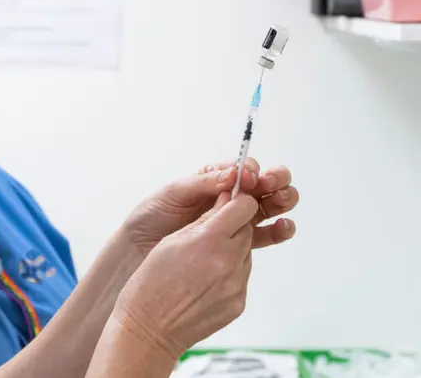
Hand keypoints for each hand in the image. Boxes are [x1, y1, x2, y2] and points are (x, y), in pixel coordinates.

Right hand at [111, 193, 257, 360]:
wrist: (149, 329)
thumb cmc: (150, 284)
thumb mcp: (170, 241)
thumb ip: (202, 222)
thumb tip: (224, 203)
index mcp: (209, 240)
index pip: (243, 207)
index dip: (237, 201)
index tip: (229, 202)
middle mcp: (228, 262)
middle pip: (247, 229)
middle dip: (233, 226)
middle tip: (210, 232)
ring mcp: (236, 285)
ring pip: (246, 253)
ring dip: (231, 250)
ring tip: (203, 260)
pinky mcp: (238, 303)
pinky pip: (241, 277)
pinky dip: (229, 273)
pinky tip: (205, 280)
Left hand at [123, 159, 298, 256]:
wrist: (137, 251)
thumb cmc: (150, 217)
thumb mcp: (173, 193)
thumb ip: (203, 183)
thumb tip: (233, 173)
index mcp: (212, 179)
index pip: (242, 168)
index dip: (251, 170)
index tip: (250, 177)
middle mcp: (228, 197)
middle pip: (264, 184)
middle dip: (275, 180)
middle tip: (270, 186)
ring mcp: (236, 220)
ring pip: (270, 206)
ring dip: (282, 201)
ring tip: (280, 203)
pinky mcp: (239, 243)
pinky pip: (266, 235)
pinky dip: (280, 230)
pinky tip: (282, 228)